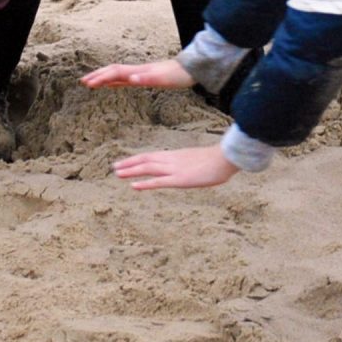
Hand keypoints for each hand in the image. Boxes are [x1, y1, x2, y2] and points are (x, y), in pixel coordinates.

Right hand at [83, 58, 193, 90]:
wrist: (191, 69)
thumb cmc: (178, 75)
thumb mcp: (164, 79)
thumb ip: (148, 79)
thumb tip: (131, 79)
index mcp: (139, 71)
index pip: (115, 73)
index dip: (101, 77)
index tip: (88, 83)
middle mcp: (137, 71)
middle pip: (113, 71)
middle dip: (97, 75)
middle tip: (83, 82)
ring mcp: (141, 73)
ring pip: (117, 74)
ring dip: (103, 77)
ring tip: (91, 82)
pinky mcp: (145, 76)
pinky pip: (125, 78)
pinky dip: (114, 81)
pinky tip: (112, 84)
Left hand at [113, 145, 237, 190]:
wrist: (226, 158)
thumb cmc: (217, 159)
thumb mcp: (200, 160)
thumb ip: (191, 163)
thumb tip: (190, 166)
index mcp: (176, 155)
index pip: (152, 155)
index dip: (138, 159)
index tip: (126, 161)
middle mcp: (172, 160)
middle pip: (146, 160)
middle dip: (129, 163)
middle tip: (115, 167)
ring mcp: (175, 169)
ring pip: (148, 168)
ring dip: (132, 171)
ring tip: (118, 173)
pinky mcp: (180, 180)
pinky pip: (159, 182)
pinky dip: (145, 183)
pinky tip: (134, 186)